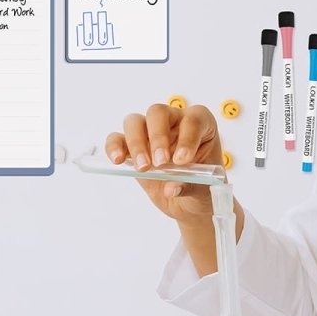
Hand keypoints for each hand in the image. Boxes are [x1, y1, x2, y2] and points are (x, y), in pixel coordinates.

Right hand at [105, 103, 223, 222]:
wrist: (189, 202)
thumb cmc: (202, 188)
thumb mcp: (203, 191)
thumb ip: (190, 187)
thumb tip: (172, 188)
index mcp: (201, 125)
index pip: (193, 120)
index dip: (187, 138)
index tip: (182, 160)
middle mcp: (174, 122)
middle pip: (158, 113)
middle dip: (158, 137)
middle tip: (161, 163)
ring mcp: (150, 132)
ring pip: (135, 122)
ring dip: (136, 143)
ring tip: (143, 168)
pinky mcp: (132, 147)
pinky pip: (117, 138)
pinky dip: (114, 147)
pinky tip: (118, 160)